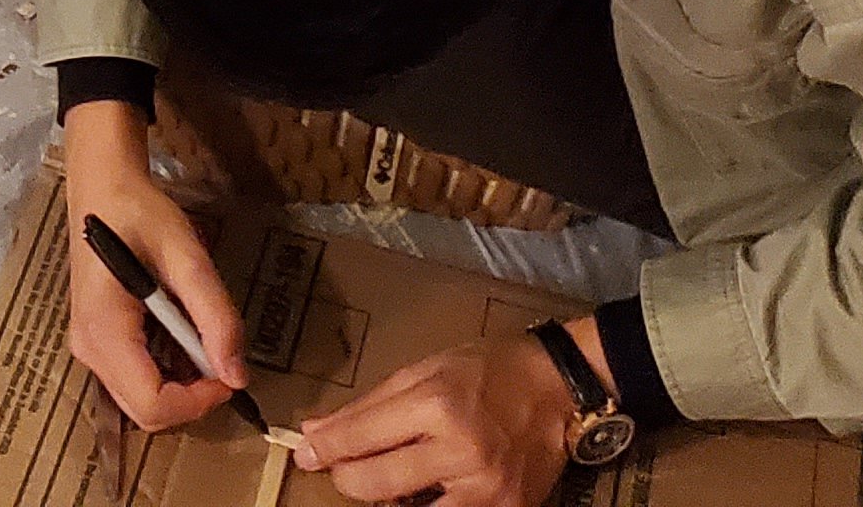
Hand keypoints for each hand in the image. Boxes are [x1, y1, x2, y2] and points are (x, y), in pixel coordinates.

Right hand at [62, 110, 243, 431]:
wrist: (103, 186)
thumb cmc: (141, 214)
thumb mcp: (188, 258)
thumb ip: (215, 316)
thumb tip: (238, 375)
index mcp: (106, 331)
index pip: (151, 404)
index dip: (198, 401)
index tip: (229, 372)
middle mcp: (89, 350)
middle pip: (145, 411)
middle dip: (192, 397)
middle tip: (219, 356)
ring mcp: (88, 347)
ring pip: (140, 400)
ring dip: (181, 384)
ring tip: (200, 335)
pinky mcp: (95, 341)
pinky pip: (133, 379)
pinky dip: (166, 370)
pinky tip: (180, 332)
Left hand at [298, 333, 580, 506]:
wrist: (558, 388)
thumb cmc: (488, 369)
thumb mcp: (425, 370)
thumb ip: (369, 405)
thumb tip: (316, 431)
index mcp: (437, 404)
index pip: (360, 437)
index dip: (324, 450)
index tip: (304, 455)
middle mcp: (460, 451)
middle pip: (374, 485)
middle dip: (347, 478)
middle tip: (346, 467)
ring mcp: (484, 490)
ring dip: (385, 500)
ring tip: (390, 478)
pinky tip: (424, 492)